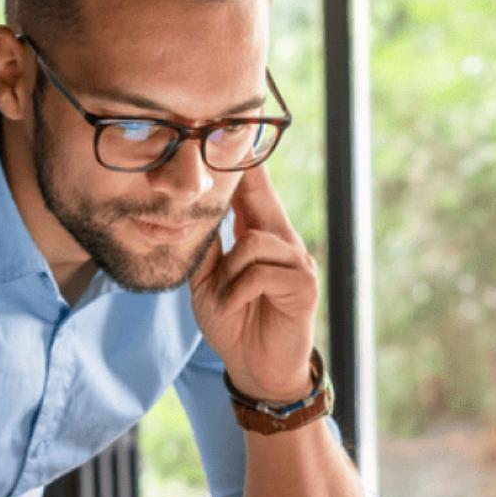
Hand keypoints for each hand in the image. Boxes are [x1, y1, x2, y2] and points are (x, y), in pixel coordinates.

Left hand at [191, 166, 317, 401]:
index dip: (247, 163)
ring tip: (225, 297)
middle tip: (231, 145)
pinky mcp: (303, 285)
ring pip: (253, 242)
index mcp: (261, 238)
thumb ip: (206, 250)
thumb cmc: (235, 324)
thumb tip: (192, 214)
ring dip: (229, 274)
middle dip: (246, 175)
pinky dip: (238, 291)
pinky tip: (237, 307)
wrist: (256, 370)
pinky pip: (259, 271)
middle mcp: (284, 242)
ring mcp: (297, 262)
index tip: (238, 126)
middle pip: (261, 198)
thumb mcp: (209, 284)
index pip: (254, 193)